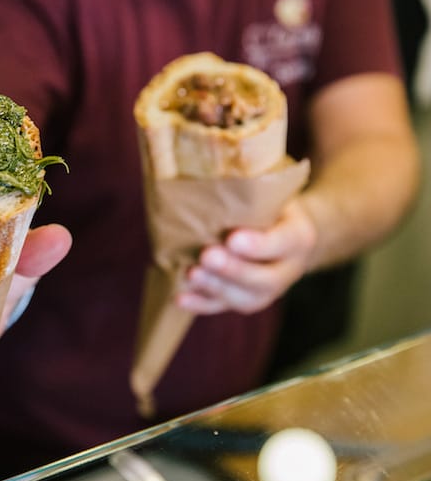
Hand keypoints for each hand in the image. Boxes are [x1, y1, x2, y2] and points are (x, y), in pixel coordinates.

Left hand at [177, 198, 316, 314]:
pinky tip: (180, 298)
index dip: (259, 245)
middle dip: (233, 270)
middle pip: (265, 279)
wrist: (285, 231)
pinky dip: (201, 304)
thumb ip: (254, 191)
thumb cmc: (271, 204)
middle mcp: (289, 270)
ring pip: (245, 298)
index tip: (233, 238)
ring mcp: (267, 290)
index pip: (283, 243)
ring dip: (216, 288)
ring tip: (191, 274)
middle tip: (207, 256)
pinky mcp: (245, 299)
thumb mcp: (273, 192)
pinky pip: (223, 307)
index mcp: (299, 237)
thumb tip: (212, 173)